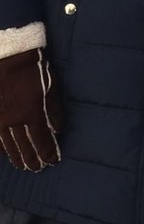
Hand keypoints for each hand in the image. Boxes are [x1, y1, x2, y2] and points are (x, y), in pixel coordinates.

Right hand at [0, 47, 63, 171]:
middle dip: (31, 158)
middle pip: (23, 145)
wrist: (7, 54)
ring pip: (7, 143)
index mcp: (32, 113)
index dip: (48, 153)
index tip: (53, 162)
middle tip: (37, 169)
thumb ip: (55, 110)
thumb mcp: (51, 87)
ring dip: (15, 156)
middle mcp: (13, 119)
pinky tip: (2, 153)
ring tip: (22, 165)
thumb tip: (59, 129)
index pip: (42, 140)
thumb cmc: (33, 68)